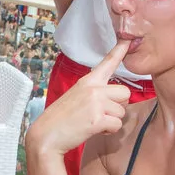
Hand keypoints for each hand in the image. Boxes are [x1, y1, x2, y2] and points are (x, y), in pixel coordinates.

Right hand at [26, 39, 130, 156]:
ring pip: (122, 112)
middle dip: (118, 106)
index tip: (128, 39)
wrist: (46, 135)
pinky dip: (108, 131)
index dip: (120, 50)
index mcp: (88, 81)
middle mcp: (93, 88)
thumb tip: (114, 100)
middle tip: (102, 113)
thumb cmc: (61, 119)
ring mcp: (95, 103)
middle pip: (125, 93)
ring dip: (111, 121)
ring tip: (94, 123)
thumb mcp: (75, 96)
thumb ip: (94, 93)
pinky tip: (95, 130)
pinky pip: (117, 125)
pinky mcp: (97, 119)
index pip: (107, 62)